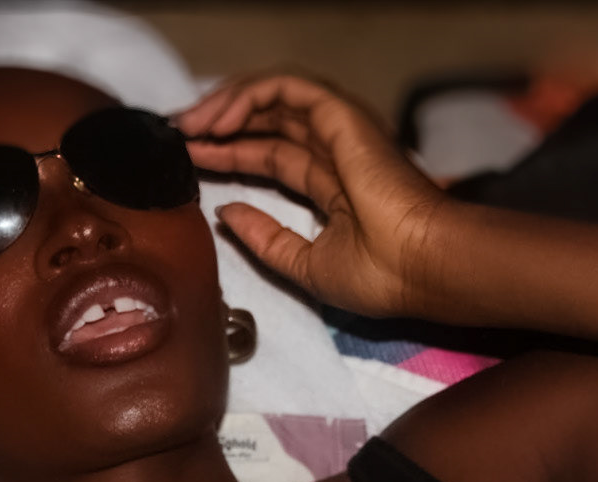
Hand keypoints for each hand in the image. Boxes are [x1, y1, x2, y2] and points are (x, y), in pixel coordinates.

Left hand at [177, 73, 460, 319]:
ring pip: (274, 98)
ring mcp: (339, 132)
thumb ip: (267, 239)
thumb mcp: (306, 266)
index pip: (270, 155)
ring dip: (226, 105)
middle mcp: (335, 152)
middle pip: (267, 121)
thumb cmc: (382, 276)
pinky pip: (287, 90)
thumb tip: (228, 213)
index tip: (188, 159)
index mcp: (332, 186)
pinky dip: (249, 96)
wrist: (420, 268)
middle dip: (217, 123)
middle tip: (177, 134)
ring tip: (188, 126)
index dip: (227, 152)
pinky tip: (218, 121)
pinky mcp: (342, 117)